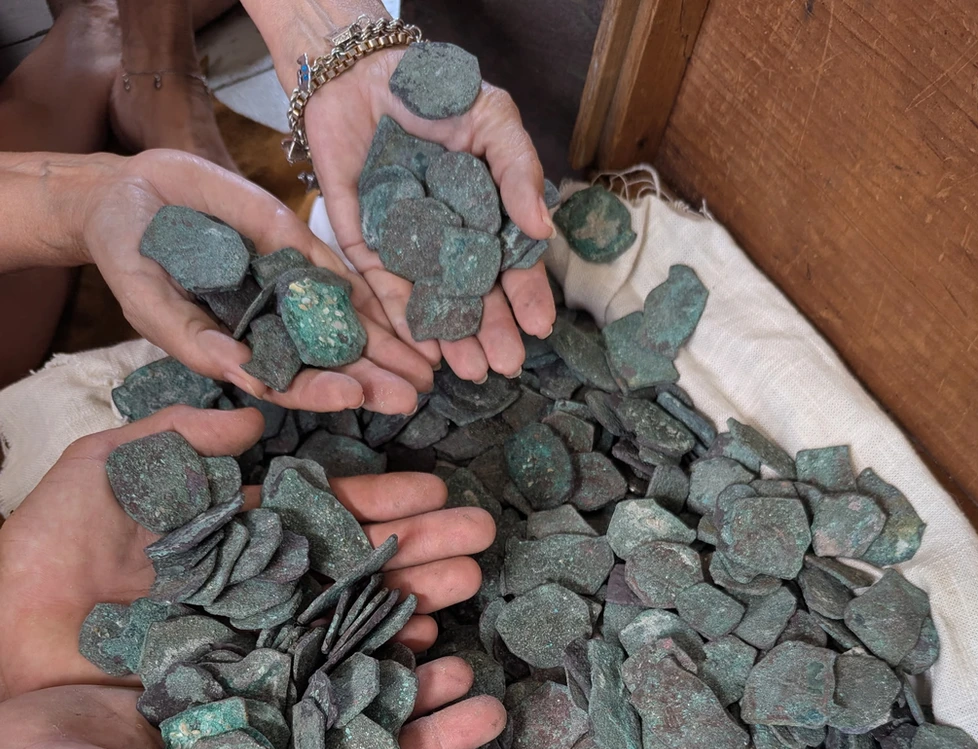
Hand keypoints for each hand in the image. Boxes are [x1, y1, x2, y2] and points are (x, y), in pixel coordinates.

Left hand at [0, 403, 494, 699]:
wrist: (1, 649)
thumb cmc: (43, 557)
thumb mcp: (107, 471)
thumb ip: (180, 439)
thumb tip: (253, 419)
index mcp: (237, 543)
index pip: (329, 520)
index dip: (387, 508)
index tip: (443, 497)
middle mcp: (260, 598)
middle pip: (357, 575)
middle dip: (423, 556)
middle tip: (482, 545)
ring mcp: (258, 653)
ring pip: (351, 633)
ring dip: (415, 613)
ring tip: (469, 592)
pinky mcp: (248, 705)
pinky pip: (323, 693)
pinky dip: (376, 679)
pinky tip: (423, 666)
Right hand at [77, 149, 433, 412]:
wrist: (128, 199)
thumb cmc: (129, 262)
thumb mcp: (151, 306)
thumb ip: (197, 341)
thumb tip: (243, 372)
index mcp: (242, 353)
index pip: (289, 382)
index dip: (321, 391)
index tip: (355, 396)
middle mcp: (274, 329)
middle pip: (332, 360)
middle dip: (375, 379)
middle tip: (416, 395)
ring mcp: (291, 289)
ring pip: (348, 323)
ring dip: (389, 345)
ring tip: (429, 364)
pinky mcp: (299, 248)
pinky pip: (343, 273)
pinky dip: (377, 293)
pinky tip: (413, 311)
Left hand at [303, 48, 556, 382]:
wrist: (359, 74)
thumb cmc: (435, 90)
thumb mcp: (491, 118)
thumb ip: (517, 168)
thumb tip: (543, 227)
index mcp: (488, 215)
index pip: (512, 262)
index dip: (526, 294)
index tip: (538, 325)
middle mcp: (451, 240)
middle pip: (475, 294)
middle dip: (491, 330)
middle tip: (504, 363)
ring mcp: (409, 249)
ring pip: (434, 302)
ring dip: (453, 337)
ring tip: (468, 369)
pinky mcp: (365, 249)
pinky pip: (384, 290)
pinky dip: (402, 320)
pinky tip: (422, 351)